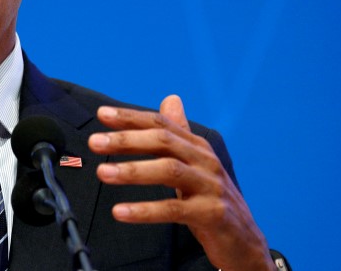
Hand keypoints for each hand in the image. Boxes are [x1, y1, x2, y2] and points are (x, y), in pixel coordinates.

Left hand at [88, 95, 274, 270]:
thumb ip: (179, 133)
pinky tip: (120, 211)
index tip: (102, 114)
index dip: (131, 117)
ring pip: (169, 170)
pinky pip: (174, 210)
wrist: (244, 241)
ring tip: (102, 172)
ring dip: (132, 171)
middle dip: (127, 139)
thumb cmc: (211, 199)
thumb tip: (170, 98)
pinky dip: (145, 210)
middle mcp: (205, 161)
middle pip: (163, 141)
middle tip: (95, 141)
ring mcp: (210, 186)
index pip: (161, 123)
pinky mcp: (212, 214)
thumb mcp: (194, 163)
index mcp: (197, 147)